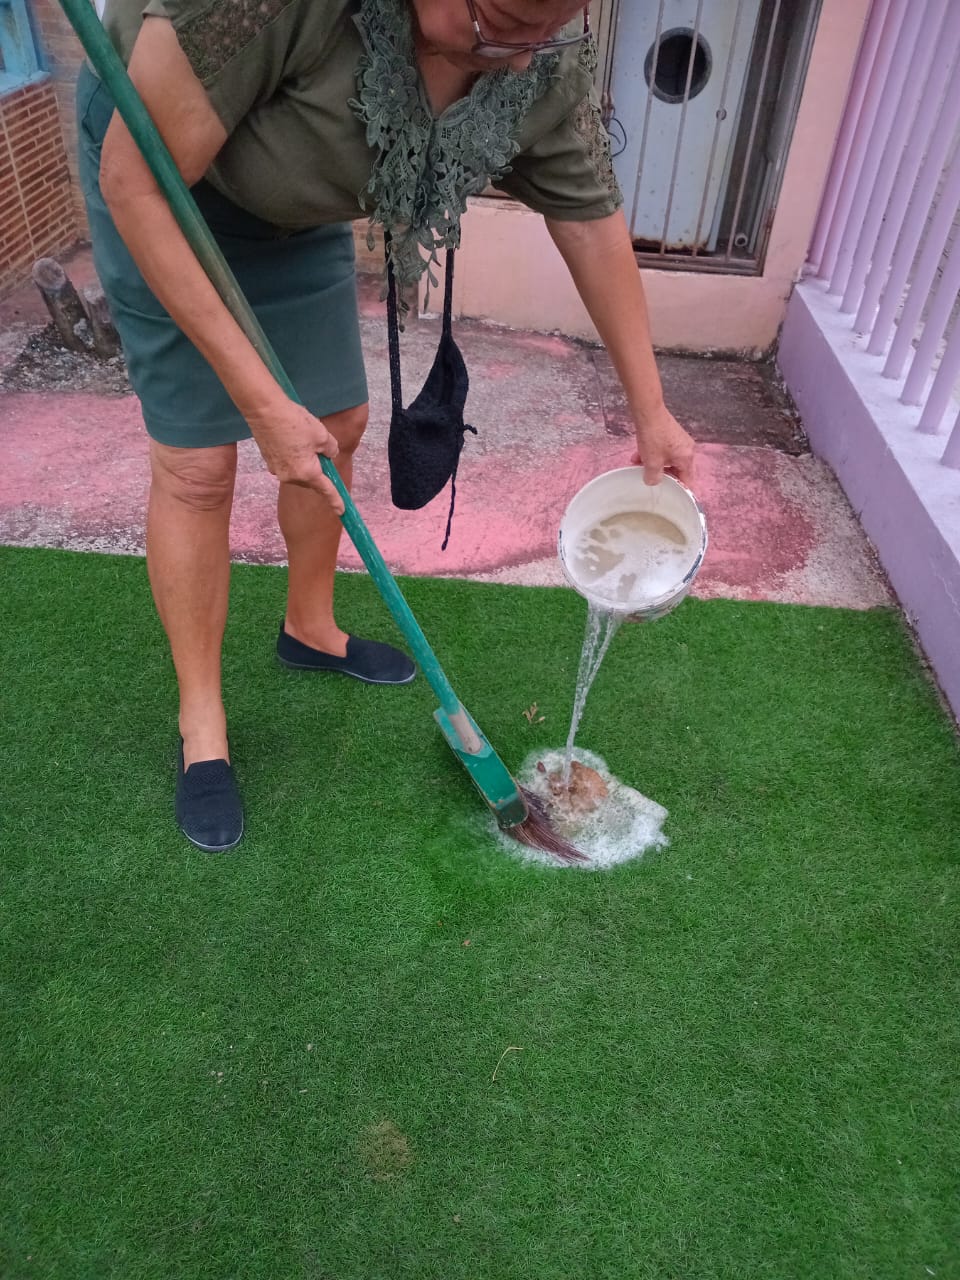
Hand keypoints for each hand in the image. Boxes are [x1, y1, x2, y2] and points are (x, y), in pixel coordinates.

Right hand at [248, 397, 344, 514]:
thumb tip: (328, 455)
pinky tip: (291, 437)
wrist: (264, 410)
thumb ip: (331, 450)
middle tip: (320, 448)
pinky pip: (287, 463)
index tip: (341, 511)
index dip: (335, 500)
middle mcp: (290, 476)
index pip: (326, 490)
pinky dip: (293, 456)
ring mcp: (277, 470)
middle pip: (311, 479)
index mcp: (307, 473)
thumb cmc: (295, 422)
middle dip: (318, 468)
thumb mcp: (323, 435)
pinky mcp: (269, 461)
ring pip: (298, 471)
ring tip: (302, 437)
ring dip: (305, 461)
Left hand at [631, 403, 694, 486]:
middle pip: (677, 470)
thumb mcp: (652, 463)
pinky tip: (638, 455)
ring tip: (639, 464)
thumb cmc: (653, 436)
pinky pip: (664, 450)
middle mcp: (687, 450)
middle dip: (662, 474)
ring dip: (654, 464)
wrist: (648, 412)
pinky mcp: (671, 435)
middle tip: (649, 477)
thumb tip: (653, 482)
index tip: (667, 494)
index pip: (688, 481)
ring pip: (668, 460)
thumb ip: (654, 477)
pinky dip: (654, 454)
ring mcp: (680, 441)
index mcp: (687, 458)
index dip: (678, 490)